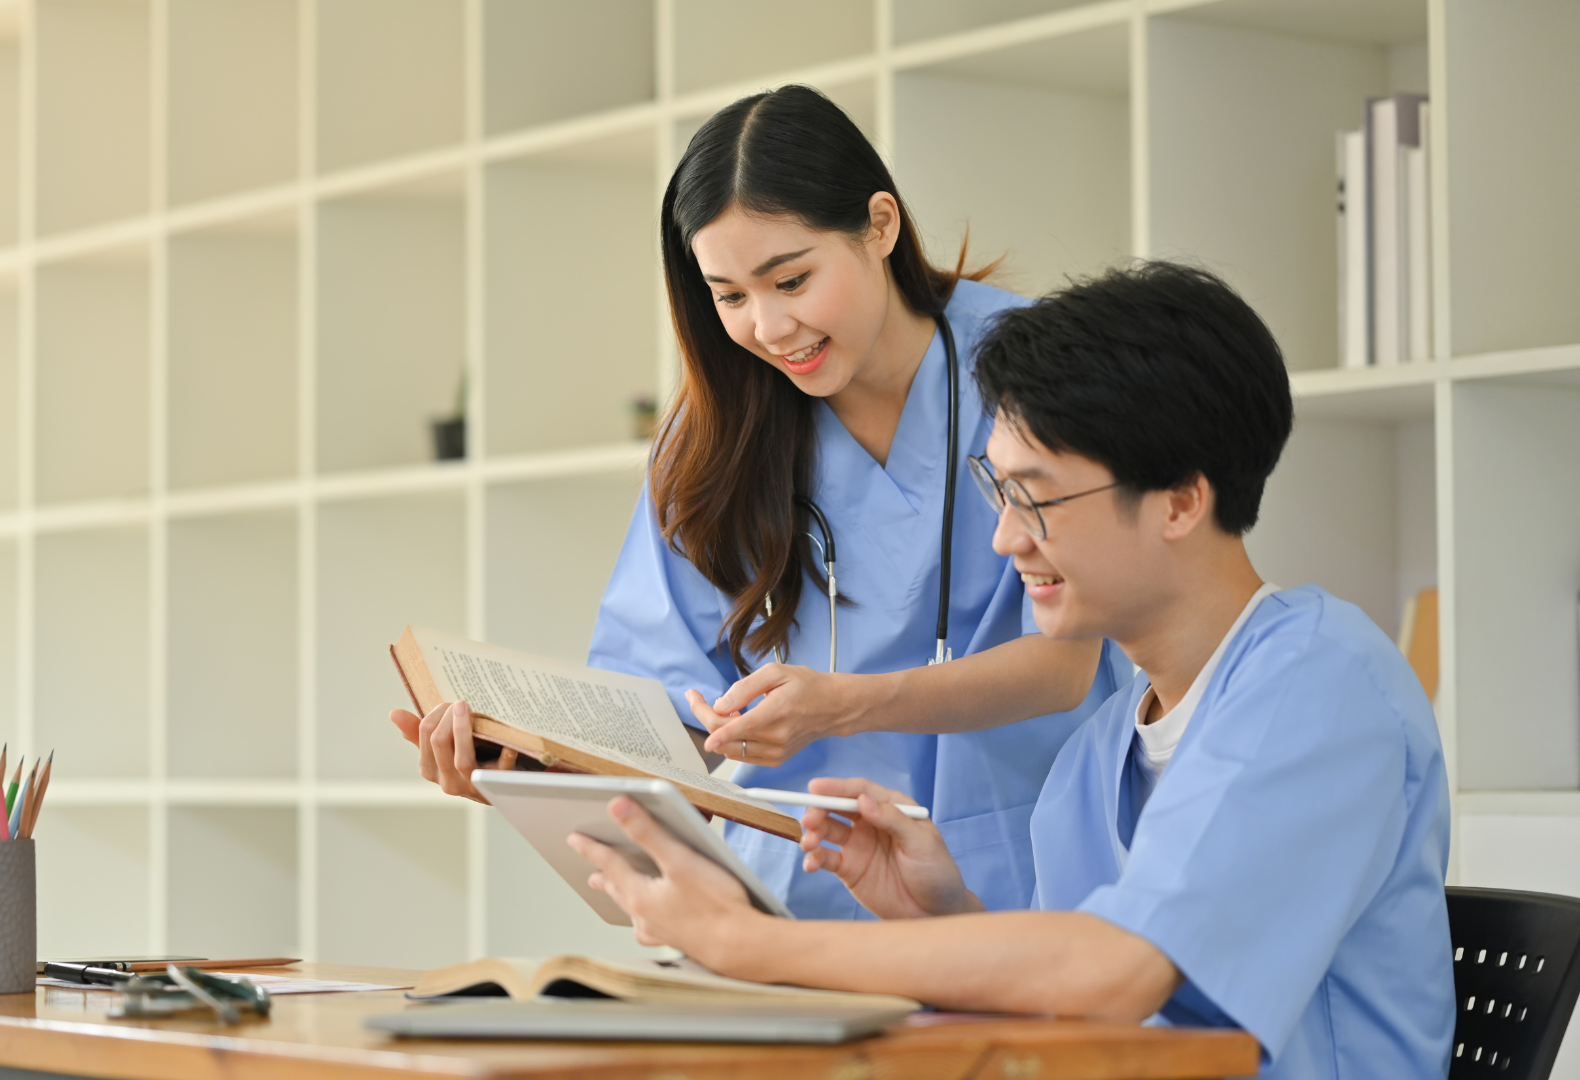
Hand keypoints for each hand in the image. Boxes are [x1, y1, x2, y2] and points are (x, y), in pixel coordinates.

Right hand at [389, 701, 515, 804]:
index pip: (424, 736)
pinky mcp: (497, 785)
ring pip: (462, 760)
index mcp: (431, 769)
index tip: (446, 703)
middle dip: (447, 717)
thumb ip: (418, 733)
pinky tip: (507, 743)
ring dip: (463, 730)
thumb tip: (394, 713)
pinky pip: (499, 772)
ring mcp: (472, 785)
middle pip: (439, 743)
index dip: (434, 714)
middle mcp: (448, 781)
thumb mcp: (441, 750)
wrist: (500, 789)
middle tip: (459, 703)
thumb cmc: (467, 762)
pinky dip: (504, 756)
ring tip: (467, 708)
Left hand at [567, 797, 767, 968]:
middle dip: (604, 877)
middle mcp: (645, 916)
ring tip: (619, 893)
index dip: (592, 848)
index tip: (576, 840)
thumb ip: (648, 832)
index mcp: (640, 895)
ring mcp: (660, 931)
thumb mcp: (680, 860)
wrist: (740, 948)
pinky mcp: (678, 940)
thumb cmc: (717, 906)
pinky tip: (654, 920)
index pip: (609, 865)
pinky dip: (646, 917)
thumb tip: (618, 808)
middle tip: (591, 872)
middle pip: (618, 890)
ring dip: (624, 897)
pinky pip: (651, 927)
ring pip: (633, 910)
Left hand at [687, 664, 881, 764]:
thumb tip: (720, 704)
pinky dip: (731, 740)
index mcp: (778, 712)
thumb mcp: (777, 673)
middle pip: (727, 737)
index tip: (694, 711)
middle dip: (706, 717)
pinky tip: (737, 722)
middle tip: (698, 699)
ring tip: (727, 709)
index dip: (712, 727)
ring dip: (718, 730)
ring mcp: (776, 753)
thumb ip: (746, 688)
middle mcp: (777, 738)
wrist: (833, 707)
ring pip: (731, 748)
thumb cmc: (807, 686)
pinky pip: (742, 754)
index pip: (739, 727)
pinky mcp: (775, 760)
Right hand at [799, 777, 980, 919]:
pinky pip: (826, 858)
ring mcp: (859, 846)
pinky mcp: (850, 869)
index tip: (815, 788)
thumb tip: (862, 800)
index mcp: (892, 808)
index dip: (837, 787)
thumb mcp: (921, 842)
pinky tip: (810, 864)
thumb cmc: (937, 872)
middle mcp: (871, 823)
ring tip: (808, 844)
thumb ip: (893, 819)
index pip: (860, 791)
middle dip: (819, 810)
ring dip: (813, 833)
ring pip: (828, 830)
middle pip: (838, 808)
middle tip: (809, 820)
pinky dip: (814, 858)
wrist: (936, 914)